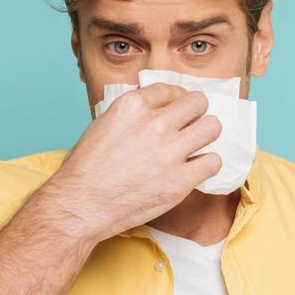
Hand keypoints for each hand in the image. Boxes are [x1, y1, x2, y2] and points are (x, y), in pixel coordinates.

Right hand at [42, 83, 222, 242]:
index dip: (175, 100)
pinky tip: (194, 169)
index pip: (169, 89)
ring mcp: (169, 152)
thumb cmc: (85, 169)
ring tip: (196, 146)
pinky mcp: (179, 181)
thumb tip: (155, 112)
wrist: (81, 205)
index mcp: (132, 106)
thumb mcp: (103, 125)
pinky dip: (206, 165)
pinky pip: (213, 162)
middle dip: (196, 113)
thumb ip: (132, 115)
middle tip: (190, 126)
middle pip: (198, 103)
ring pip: (212, 128)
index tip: (175, 110)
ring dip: (206, 136)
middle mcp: (154, 124)